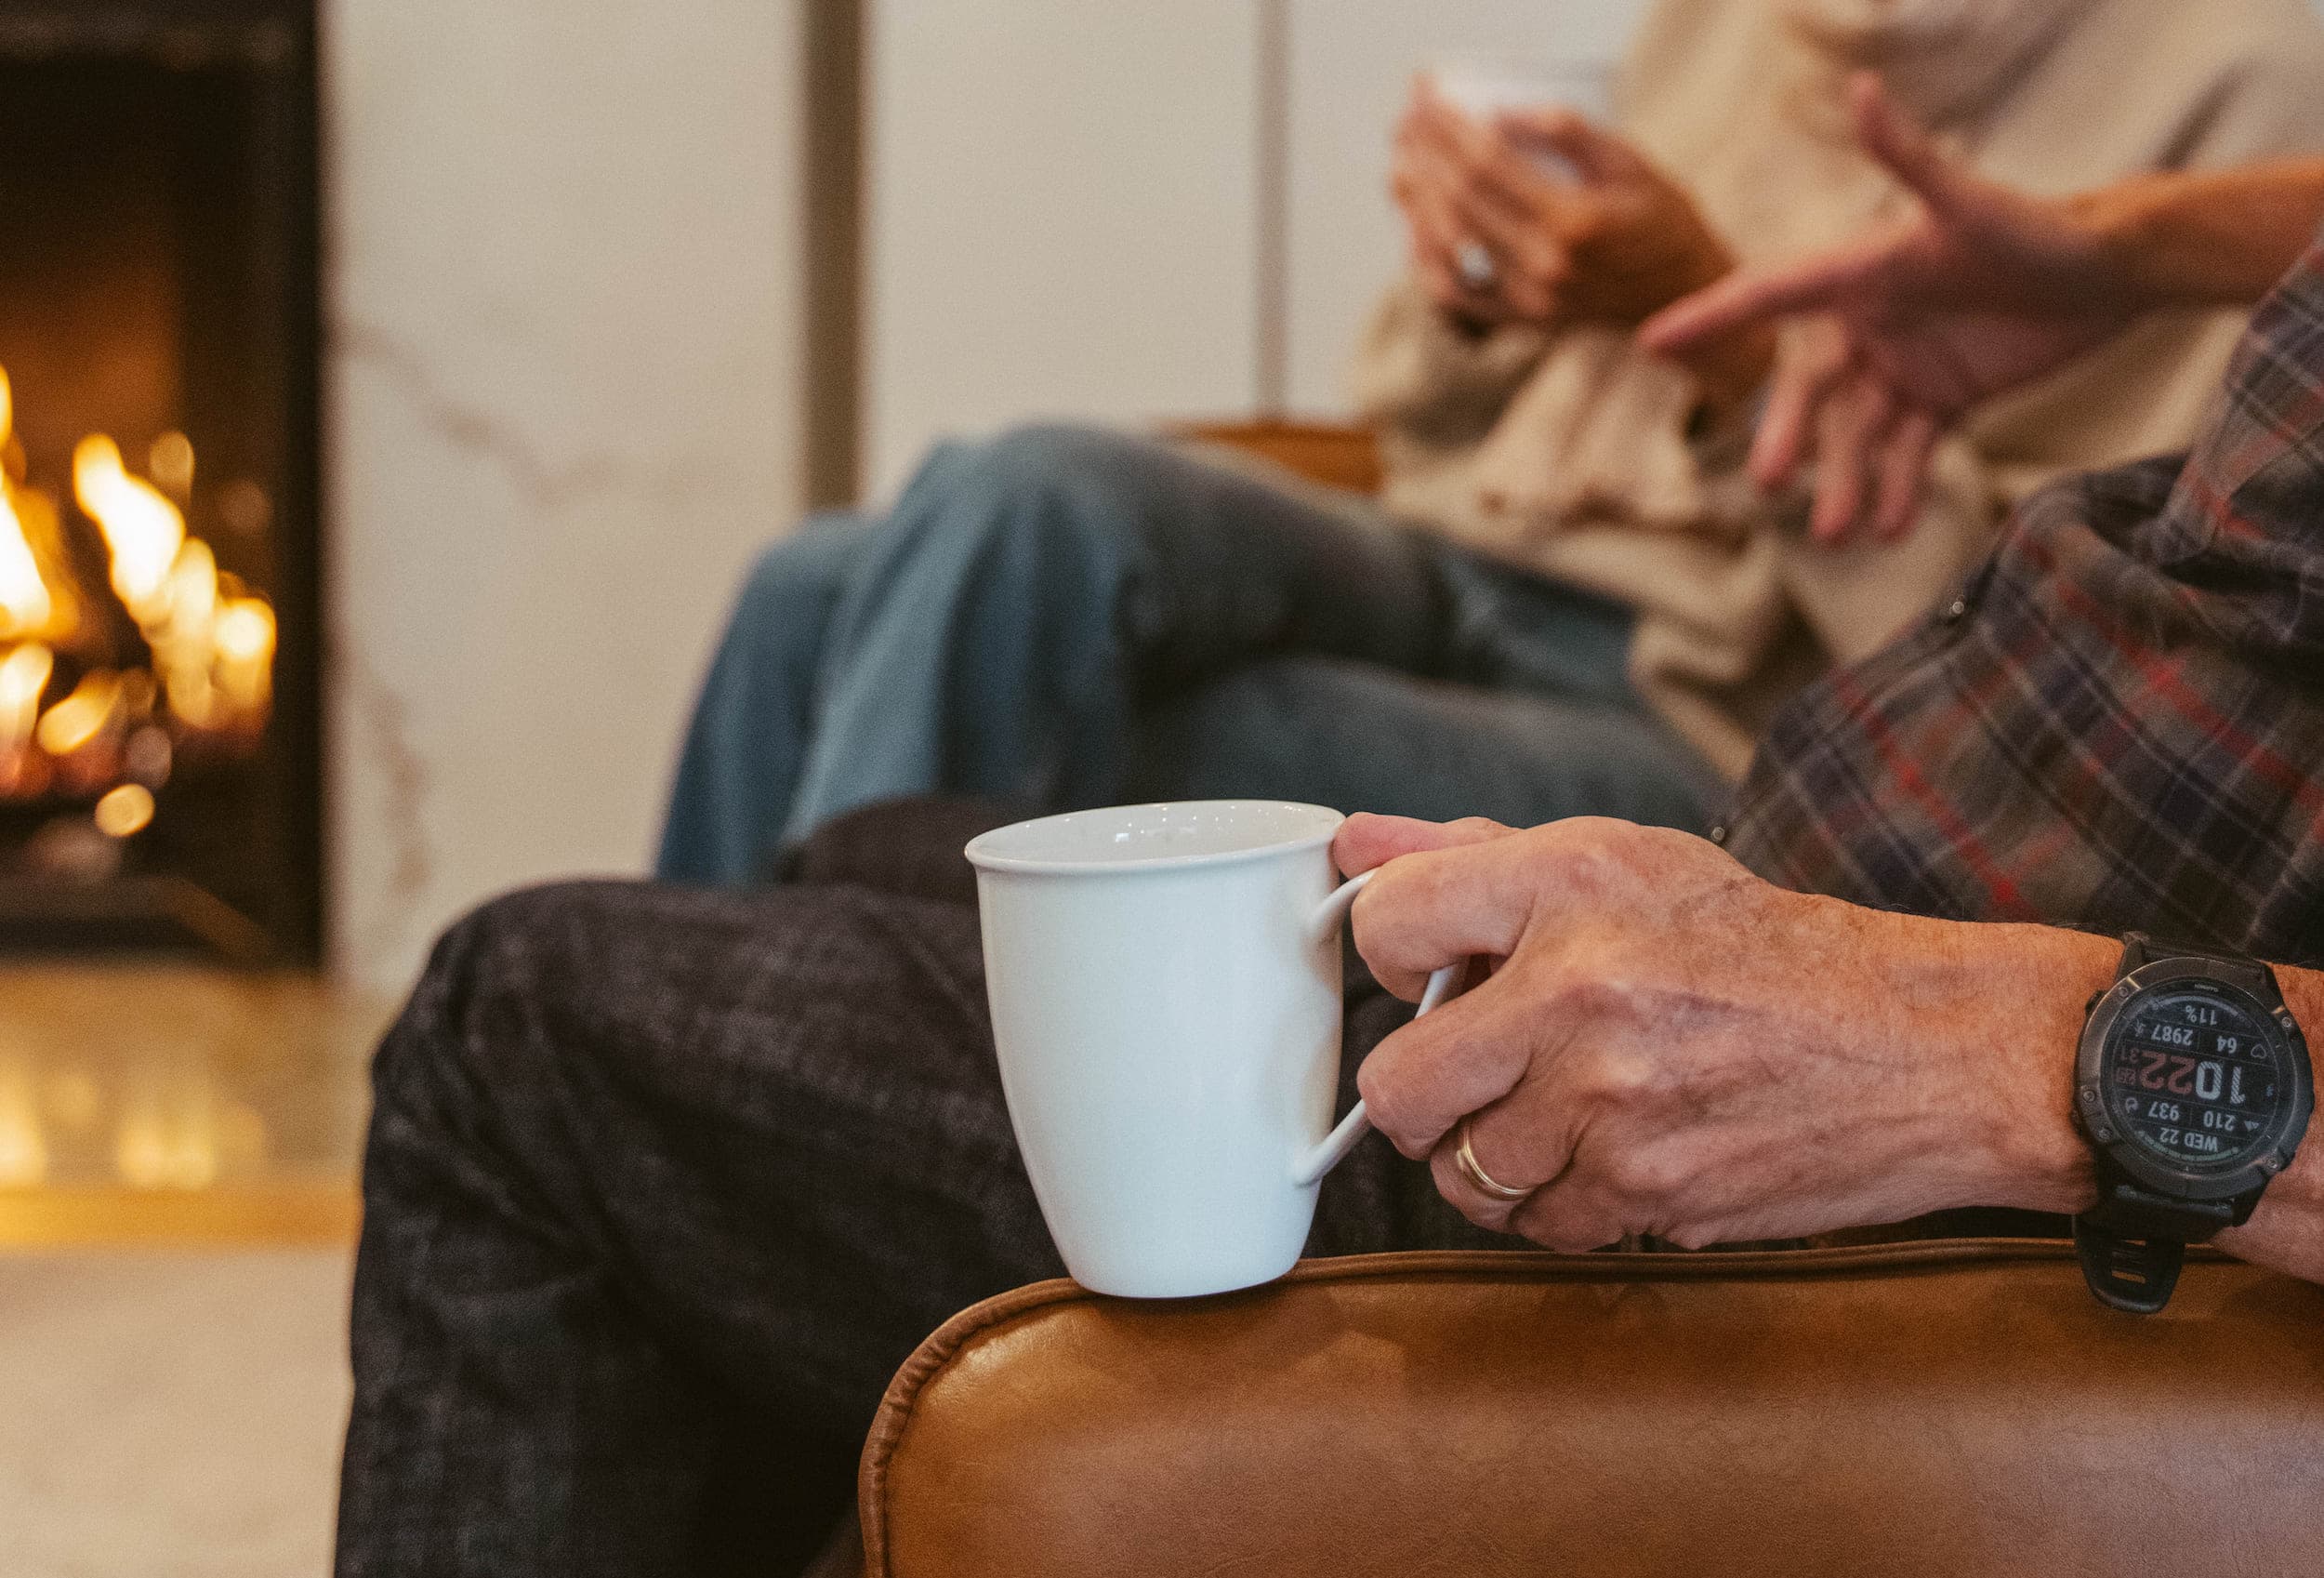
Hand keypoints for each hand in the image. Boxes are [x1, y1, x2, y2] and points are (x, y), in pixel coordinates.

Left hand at [1333, 813, 2103, 1249]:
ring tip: (1559, 1110)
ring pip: (1460, 1172)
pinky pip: (1537, 1224)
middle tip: (1474, 1072)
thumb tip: (1352, 847)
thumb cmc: (1769, 949)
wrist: (1929, 1048)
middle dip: (1421, 1088)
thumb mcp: (1625, 863)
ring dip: (1491, 1154)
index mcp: (1569, 885)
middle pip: (1396, 1085)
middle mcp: (1578, 990)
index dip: (1394, 954)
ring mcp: (1610, 1104)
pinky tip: (1612, 1153)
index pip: (1385, 923)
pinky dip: (1558, 1202)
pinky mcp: (1646, 1193)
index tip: (1432, 971)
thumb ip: (1470, 856)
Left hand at [1391, 81, 1734, 329]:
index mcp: (1573, 222)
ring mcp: (1528, 300)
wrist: (1683, 295)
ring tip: (1399, 165)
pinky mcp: (1522, 321)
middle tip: (1406, 123)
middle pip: (1458, 201)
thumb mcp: (1631, 162)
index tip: (1427, 100)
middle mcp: (1543, 266)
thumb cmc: (1662, 219)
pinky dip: (1428, 261)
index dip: (1449, 129)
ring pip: (1449, 246)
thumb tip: (1501, 113)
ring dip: (1416, 202)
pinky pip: (1457, 293)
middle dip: (1425, 154)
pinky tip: (1414, 229)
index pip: (1487, 166)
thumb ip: (1570, 134)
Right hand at [1639, 75, 2132, 541]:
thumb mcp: (1970, 204)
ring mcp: (1904, 364)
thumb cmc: (2041, 226)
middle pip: (1812, 387)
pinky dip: (1896, 489)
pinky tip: (1888, 528)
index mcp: (1860, 271)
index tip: (1651, 342)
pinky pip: (1907, 450)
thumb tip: (1863, 90)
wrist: (2116, 270)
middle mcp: (1870, 320)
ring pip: (1858, 433)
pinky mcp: (1944, 397)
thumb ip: (1910, 156)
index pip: (1769, 295)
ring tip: (1840, 534)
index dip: (1710, 318)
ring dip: (1845, 482)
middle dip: (1789, 435)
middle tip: (1769, 482)